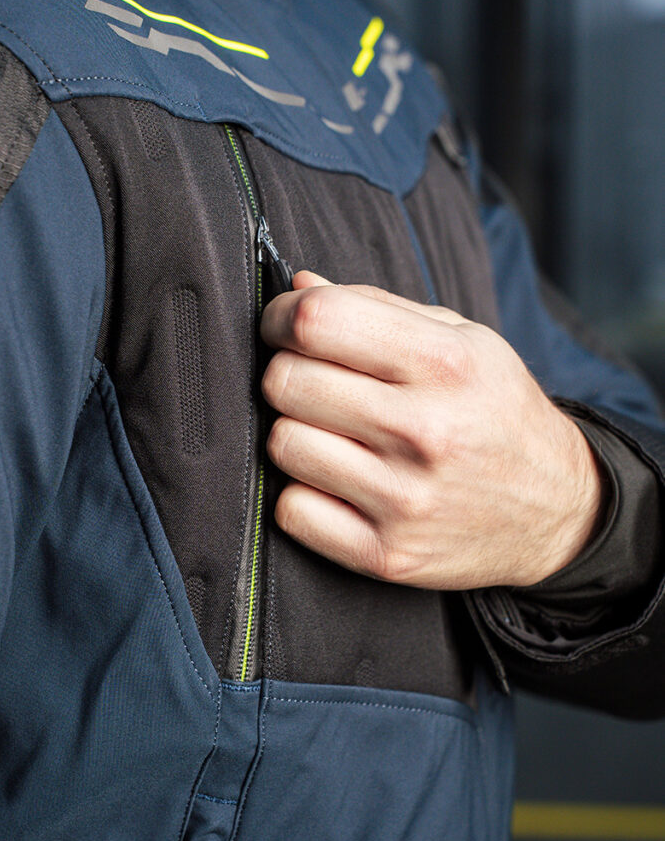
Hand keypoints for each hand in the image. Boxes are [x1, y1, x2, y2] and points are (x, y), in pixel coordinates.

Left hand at [260, 271, 605, 589]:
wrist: (557, 508)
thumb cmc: (493, 409)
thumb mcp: (461, 339)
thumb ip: (376, 306)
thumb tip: (298, 286)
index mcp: (444, 363)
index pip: (318, 321)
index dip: (283, 315)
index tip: (286, 324)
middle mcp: (425, 430)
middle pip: (287, 381)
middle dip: (286, 372)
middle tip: (311, 380)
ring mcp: (405, 498)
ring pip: (282, 444)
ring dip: (294, 432)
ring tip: (330, 432)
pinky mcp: (388, 554)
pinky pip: (292, 511)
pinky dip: (300, 494)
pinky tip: (334, 482)